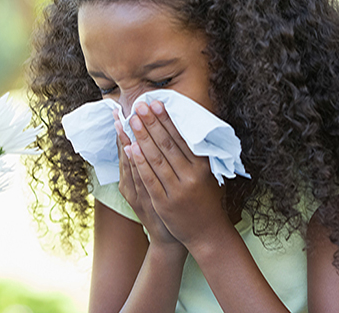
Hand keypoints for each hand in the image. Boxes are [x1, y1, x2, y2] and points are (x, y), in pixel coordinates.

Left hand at [128, 100, 228, 249]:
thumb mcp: (208, 175)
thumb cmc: (207, 200)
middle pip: (167, 144)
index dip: (167, 119)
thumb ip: (198, 155)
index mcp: (202, 166)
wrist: (207, 234)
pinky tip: (130, 148)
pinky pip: (149, 179)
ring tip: (132, 120)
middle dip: (151, 123)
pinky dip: (139, 162)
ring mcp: (177, 190)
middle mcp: (191, 176)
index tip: (156, 103)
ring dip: (142, 138)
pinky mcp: (164, 203)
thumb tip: (186, 127)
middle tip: (139, 106)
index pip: (182, 137)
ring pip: (156, 159)